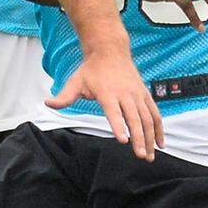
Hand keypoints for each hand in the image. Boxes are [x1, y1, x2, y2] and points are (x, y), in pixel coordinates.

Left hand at [48, 42, 162, 159]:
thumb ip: (64, 97)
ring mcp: (137, 94)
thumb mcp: (75, 81)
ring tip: (150, 156)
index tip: (123, 140)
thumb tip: (47, 103)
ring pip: (148, 118)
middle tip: (141, 156)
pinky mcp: (145, 95)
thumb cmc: (92, 69)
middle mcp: (125, 94)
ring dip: (151, 138)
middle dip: (140, 138)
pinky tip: (160, 144)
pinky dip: (159, 129)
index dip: (118, 126)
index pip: (114, 112)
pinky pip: (155, 114)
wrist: (110, 50)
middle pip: (135, 119)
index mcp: (108, 93)